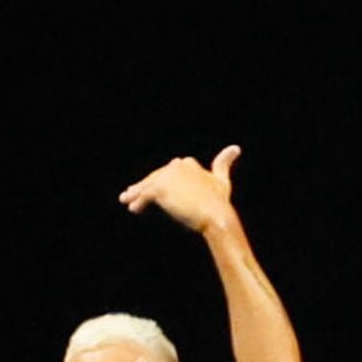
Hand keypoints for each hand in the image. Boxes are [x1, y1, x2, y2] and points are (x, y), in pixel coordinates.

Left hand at [119, 144, 244, 235]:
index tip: (153, 184)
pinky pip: (144, 196)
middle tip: (131, 193)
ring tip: (126, 200)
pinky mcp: (159, 189)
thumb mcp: (221, 180)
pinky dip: (138, 203)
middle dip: (144, 185)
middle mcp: (175, 166)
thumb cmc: (219, 201)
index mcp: (187, 164)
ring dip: (135, 193)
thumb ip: (223, 163)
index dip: (161, 179)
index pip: (169, 171)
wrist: (215, 214)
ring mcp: (166, 177)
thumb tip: (235, 147)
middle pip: (155, 177)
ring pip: (146, 186)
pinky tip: (133, 209)